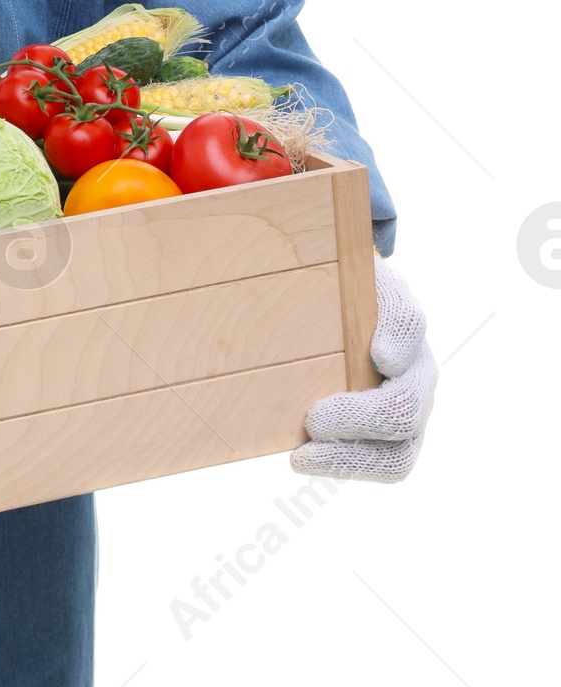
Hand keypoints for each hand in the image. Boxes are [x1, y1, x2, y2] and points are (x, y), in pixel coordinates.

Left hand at [291, 256, 436, 481]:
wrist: (335, 316)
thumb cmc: (322, 291)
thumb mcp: (317, 265)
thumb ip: (298, 246)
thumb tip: (274, 222)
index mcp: (393, 312)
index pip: (404, 319)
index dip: (397, 337)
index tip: (379, 356)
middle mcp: (413, 364)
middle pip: (408, 403)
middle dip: (363, 416)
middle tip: (313, 419)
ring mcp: (407, 406)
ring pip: (400, 450)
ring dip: (353, 457)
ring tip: (302, 456)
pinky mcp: (388, 437)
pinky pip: (382, 462)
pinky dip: (345, 464)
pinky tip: (301, 456)